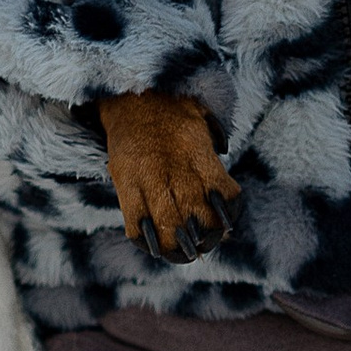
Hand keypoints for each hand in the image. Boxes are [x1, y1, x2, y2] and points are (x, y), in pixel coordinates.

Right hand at [97, 89, 238, 260]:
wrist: (129, 96)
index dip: (226, 217)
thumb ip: (214, 141)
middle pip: (194, 217)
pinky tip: (156, 246)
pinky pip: (136, 225)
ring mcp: (146, 179)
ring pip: (166, 227)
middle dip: (203, 238)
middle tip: (205, 245)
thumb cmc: (170, 109)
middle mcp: (174, 169)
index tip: (226, 227)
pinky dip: (147, 241)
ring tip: (183, 254)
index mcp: (197, 153)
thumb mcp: (201, 116)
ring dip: (176, 246)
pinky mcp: (124, 185)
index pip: (221, 195)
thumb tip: (224, 161)